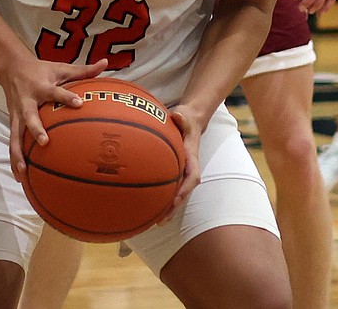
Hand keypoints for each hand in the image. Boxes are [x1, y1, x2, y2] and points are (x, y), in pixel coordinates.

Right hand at [4, 57, 108, 181]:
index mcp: (41, 87)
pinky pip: (12, 143)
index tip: (80, 103)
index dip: (67, 97)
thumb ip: (84, 70)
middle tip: (45, 142)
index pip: (55, 92)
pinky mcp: (12, 122)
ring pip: (15, 136)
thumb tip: (105, 63)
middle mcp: (27, 102)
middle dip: (36, 129)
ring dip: (18, 154)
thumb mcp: (61, 68)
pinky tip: (20, 177)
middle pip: (29, 117)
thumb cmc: (41, 70)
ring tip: (24, 172)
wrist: (12, 68)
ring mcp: (17, 114)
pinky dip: (15, 160)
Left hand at [161, 105, 205, 221]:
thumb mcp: (185, 115)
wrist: (190, 120)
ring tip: (152, 223)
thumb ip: (182, 117)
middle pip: (182, 193)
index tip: (176, 199)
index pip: (192, 176)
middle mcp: (187, 168)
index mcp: (191, 157)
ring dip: (166, 209)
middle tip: (160, 221)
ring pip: (175, 194)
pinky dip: (158, 198)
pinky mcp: (172, 172)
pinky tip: (145, 207)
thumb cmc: (186, 119)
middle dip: (173, 208)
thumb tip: (177, 115)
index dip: (185, 189)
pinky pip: (166, 188)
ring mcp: (180, 172)